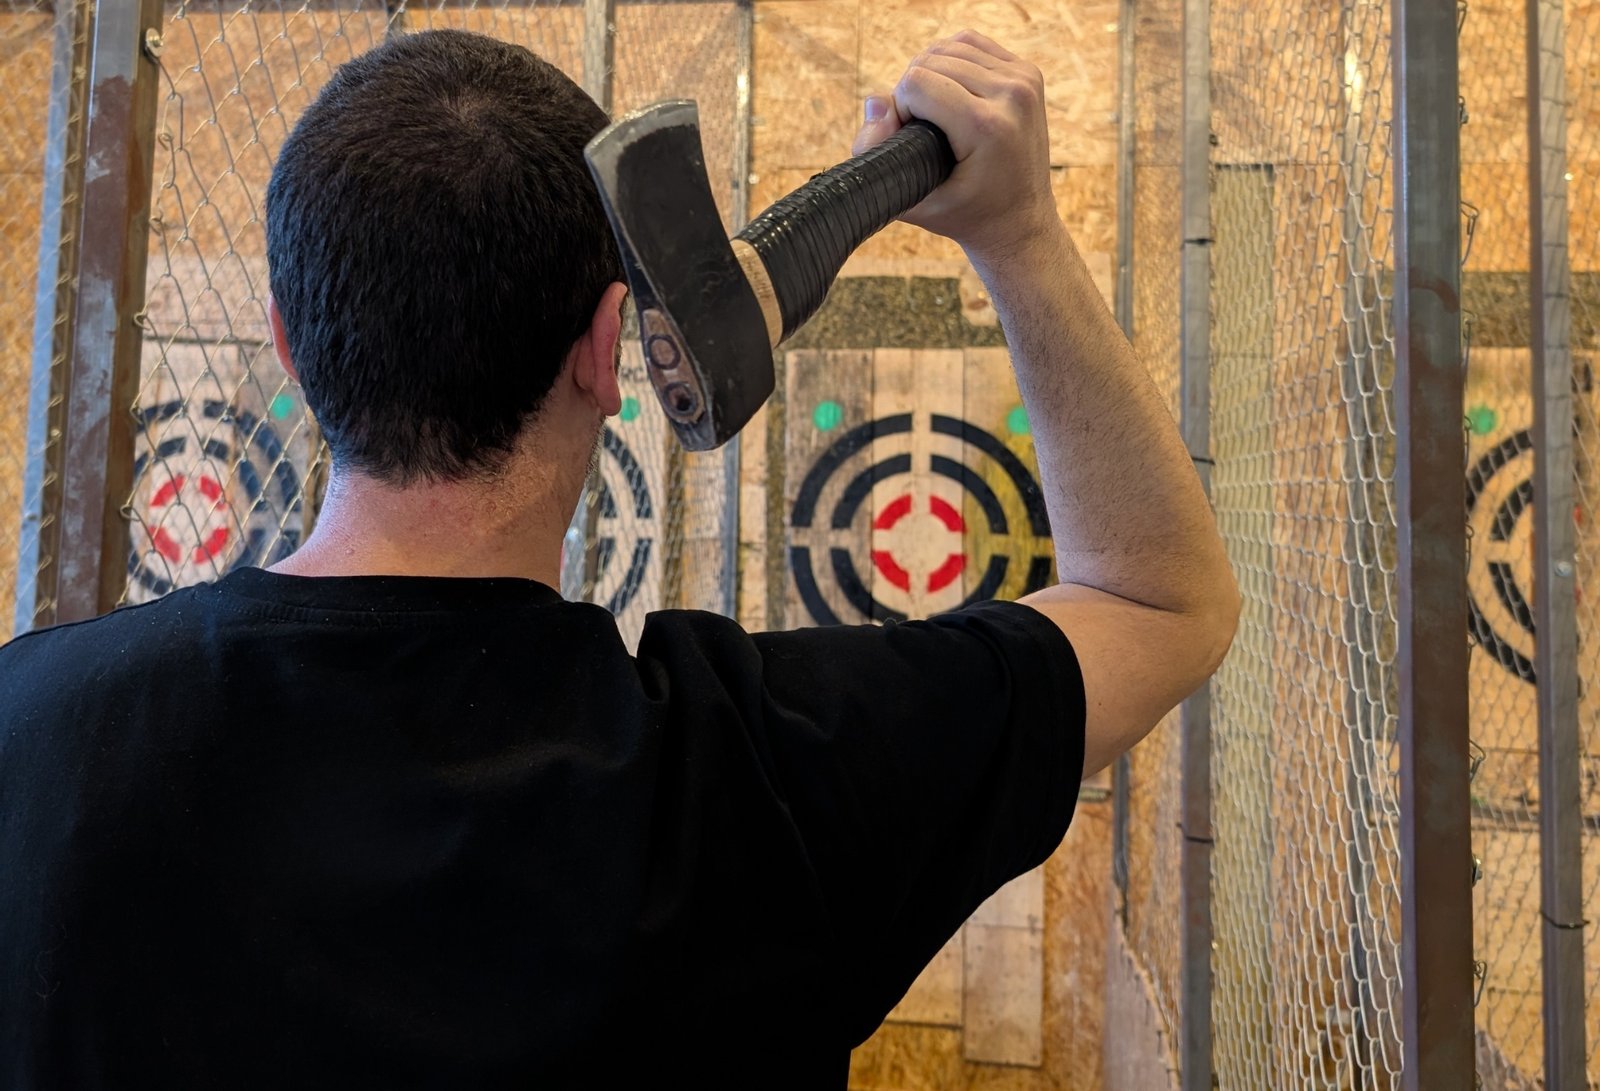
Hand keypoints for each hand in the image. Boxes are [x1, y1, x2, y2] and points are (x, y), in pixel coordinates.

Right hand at [853, 31, 1058, 263]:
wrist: (1020, 221)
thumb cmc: (965, 215)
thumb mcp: (913, 200)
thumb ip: (877, 154)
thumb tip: (875, 99)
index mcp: (986, 126)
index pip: (917, 83)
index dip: (899, 108)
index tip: (908, 140)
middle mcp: (1011, 95)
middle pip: (930, 60)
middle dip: (912, 91)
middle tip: (919, 130)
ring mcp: (1023, 80)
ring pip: (948, 48)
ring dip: (929, 74)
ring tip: (932, 112)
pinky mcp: (1027, 72)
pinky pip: (971, 43)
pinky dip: (950, 61)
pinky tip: (948, 90)